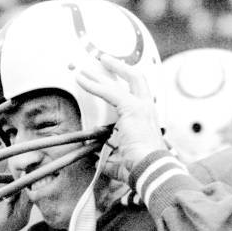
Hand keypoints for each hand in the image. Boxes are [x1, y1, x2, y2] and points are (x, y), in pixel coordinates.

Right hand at [0, 117, 32, 230]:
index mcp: (13, 178)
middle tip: (22, 108)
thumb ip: (27, 196)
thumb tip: (36, 176)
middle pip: (7, 143)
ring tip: (4, 111)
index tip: (44, 130)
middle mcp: (0, 170)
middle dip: (14, 127)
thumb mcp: (20, 215)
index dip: (31, 144)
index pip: (24, 157)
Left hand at [76, 54, 166, 182]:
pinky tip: (81, 80)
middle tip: (104, 61)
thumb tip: (95, 159)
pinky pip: (109, 91)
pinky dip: (94, 85)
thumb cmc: (139, 168)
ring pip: (122, 81)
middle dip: (119, 67)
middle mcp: (147, 109)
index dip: (124, 85)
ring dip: (102, 73)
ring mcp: (142, 107)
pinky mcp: (132, 108)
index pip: (138, 95)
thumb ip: (108, 157)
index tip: (112, 81)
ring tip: (87, 67)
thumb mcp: (120, 160)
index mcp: (147, 120)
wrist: (149, 169)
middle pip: (137, 78)